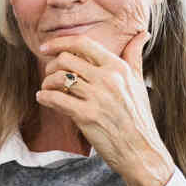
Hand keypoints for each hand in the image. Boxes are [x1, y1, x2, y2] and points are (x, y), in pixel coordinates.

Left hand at [34, 31, 174, 185]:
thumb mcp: (138, 82)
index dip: (59, 42)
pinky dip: (44, 97)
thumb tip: (142, 34)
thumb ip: (134, 56)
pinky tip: (43, 99)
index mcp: (118, 67)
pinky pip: (56, 99)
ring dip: (46, 83)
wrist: (141, 151)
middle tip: (50, 76)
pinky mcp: (87, 116)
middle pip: (66, 59)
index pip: (83, 43)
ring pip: (59, 78)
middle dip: (51, 66)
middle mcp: (108, 79)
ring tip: (47, 89)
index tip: (45, 48)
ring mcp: (97, 97)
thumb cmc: (138, 118)